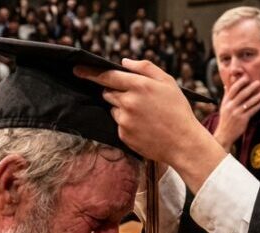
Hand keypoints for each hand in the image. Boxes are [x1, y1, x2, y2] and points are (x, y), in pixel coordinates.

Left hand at [74, 59, 226, 193]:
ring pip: (113, 108)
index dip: (90, 72)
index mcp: (139, 85)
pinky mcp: (123, 135)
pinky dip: (127, 123)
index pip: (107, 76)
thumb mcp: (167, 82)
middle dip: (115, 92)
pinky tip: (143, 126)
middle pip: (107, 92)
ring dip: (122, 108)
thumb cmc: (178, 110)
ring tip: (144, 115)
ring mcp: (124, 120)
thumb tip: (124, 62)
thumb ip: (145, 67)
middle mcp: (128, 102)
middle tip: (135, 98)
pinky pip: (118, 124)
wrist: (183, 142)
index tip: (77, 70)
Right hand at [214, 75, 259, 151]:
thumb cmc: (225, 119)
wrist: (224, 135)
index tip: (247, 77)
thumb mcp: (223, 107)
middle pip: (242, 94)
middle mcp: (230, 107)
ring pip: (249, 102)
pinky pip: (252, 111)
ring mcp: (236, 113)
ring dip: (257, 96)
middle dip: (251, 87)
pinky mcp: (242, 120)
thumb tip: (226, 85)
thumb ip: (226, 96)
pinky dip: (258, 106)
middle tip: (258, 82)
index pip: (233, 89)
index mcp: (226, 102)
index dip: (240, 82)